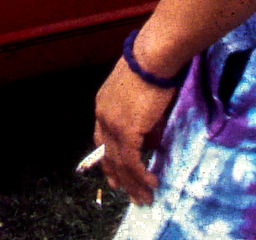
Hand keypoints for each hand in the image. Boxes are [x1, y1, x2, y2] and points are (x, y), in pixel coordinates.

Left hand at [93, 57, 176, 206]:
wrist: (152, 57)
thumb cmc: (152, 68)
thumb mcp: (144, 97)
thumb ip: (146, 122)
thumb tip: (152, 142)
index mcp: (103, 105)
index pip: (102, 139)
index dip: (110, 158)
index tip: (116, 175)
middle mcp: (103, 117)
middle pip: (109, 155)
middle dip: (121, 178)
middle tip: (131, 194)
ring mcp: (112, 125)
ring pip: (121, 163)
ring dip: (133, 184)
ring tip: (144, 199)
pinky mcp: (126, 131)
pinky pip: (132, 161)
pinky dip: (141, 175)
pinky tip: (151, 184)